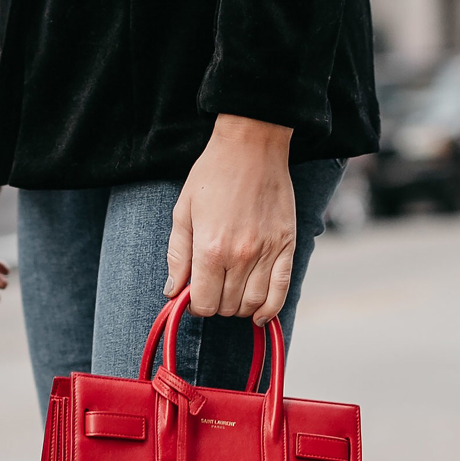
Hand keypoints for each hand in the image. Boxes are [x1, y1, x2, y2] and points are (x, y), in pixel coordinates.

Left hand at [166, 114, 295, 323]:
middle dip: (216, 304)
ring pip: (253, 304)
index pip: (203, 302)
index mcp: (210, 248)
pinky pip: (281, 291)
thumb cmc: (212, 175)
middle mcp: (240, 256)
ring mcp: (267, 252)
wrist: (251, 146)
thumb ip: (177, 256)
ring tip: (231, 294)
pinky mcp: (287, 246)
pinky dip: (270, 309)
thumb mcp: (183, 212)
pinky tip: (259, 314)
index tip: (193, 295)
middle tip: (211, 289)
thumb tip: (172, 292)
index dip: (195, 305)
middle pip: (227, 306)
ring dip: (239, 308)